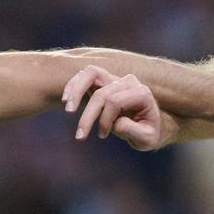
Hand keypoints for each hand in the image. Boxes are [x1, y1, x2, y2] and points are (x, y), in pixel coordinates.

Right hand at [62, 66, 176, 149]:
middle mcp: (128, 82)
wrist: (149, 124)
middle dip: (88, 116)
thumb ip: (134, 131)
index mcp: (141, 93)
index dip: (105, 120)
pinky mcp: (104, 81)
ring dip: (76, 91)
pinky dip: (74, 84)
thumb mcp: (147, 139)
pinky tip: (65, 100)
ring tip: (68, 109)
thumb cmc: (148, 133)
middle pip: (101, 93)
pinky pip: (85, 74)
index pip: (115, 101)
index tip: (102, 135)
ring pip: (91, 74)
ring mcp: (115, 79)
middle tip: (80, 136)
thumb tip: (117, 124)